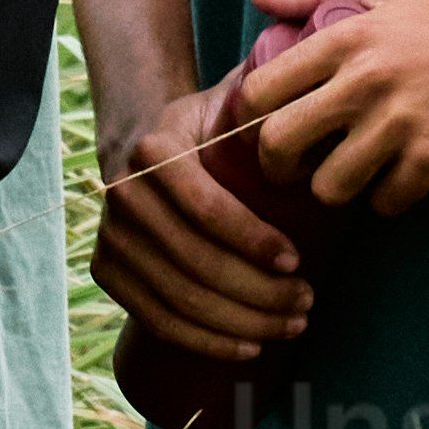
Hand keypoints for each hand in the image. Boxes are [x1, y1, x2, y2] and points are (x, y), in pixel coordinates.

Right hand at [90, 76, 317, 362]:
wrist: (151, 147)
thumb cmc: (214, 130)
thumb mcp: (236, 101)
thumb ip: (272, 89)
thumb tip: (321, 80)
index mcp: (155, 149)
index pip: (207, 207)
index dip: (254, 241)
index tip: (298, 261)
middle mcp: (122, 192)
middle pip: (196, 262)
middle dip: (258, 292)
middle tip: (307, 303)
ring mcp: (110, 236)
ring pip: (178, 297)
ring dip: (240, 323)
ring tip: (292, 324)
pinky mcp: (107, 271)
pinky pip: (156, 318)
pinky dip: (204, 340)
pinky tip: (248, 347)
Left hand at [237, 0, 428, 209]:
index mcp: (348, 37)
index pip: (262, 89)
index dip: (248, 119)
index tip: (262, 128)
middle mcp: (366, 80)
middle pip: (280, 145)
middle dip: (278, 166)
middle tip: (293, 168)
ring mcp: (400, 125)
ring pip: (329, 187)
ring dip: (338, 187)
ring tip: (355, 172)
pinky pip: (383, 203)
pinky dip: (389, 197)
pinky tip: (403, 176)